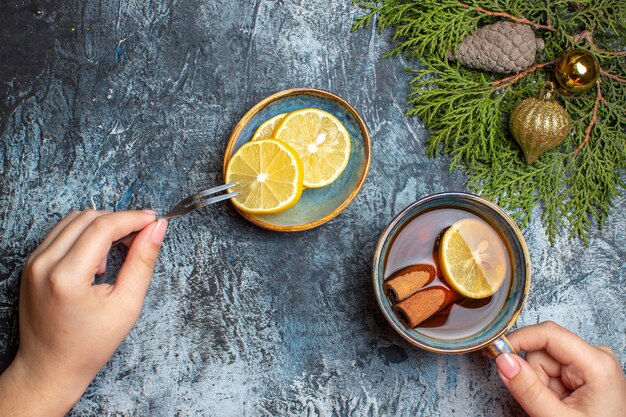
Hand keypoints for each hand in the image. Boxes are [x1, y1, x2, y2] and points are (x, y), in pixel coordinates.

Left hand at [0, 210, 167, 416]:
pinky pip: (62, 232)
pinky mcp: (31, 263)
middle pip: (89, 218)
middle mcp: (44, 264)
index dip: (133, 218)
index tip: (154, 220)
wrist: (50, 368)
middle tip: (141, 236)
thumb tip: (157, 229)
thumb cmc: (88, 345)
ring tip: (119, 251)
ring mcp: (33, 262)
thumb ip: (142, 262)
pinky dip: (85, 235)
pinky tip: (99, 259)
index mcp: (67, 277)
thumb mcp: (126, 305)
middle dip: (120, 220)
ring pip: (74, 220)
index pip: (103, 227)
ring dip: (102, 226)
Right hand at [496, 321, 625, 416]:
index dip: (518, 340)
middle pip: (543, 349)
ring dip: (541, 385)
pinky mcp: (584, 371)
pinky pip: (551, 370)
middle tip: (545, 403)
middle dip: (534, 376)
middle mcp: (595, 355)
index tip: (495, 352)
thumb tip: (503, 360)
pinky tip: (561, 402)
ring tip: (557, 406)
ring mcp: (590, 363)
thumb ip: (528, 390)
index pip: (548, 334)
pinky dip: (548, 388)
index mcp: (596, 362)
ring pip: (543, 361)